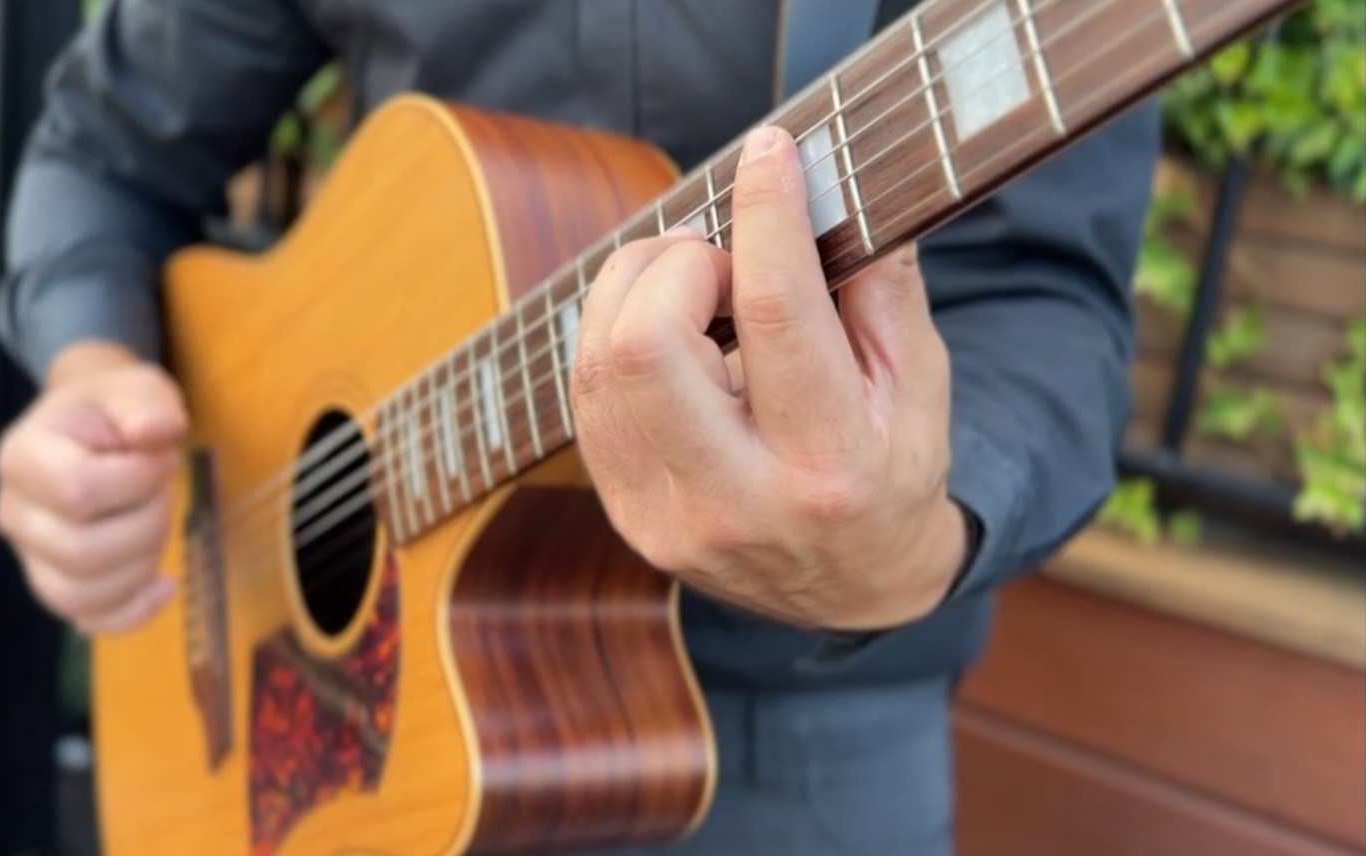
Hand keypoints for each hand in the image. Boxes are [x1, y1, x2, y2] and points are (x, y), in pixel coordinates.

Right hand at [0, 341, 185, 634]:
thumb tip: (158, 431)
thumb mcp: (137, 387)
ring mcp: (29, 555)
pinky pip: (87, 619)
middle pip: (81, 552)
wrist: (94, 425)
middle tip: (161, 491)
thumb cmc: (114, 407)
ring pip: (80, 594)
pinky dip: (133, 611)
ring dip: (141, 563)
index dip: (136, 481)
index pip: (78, 492)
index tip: (158, 458)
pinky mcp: (54, 583)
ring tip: (155, 520)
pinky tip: (163, 583)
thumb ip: (147, 405)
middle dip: (146, 523)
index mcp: (22, 457)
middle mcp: (13, 513)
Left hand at [570, 125, 967, 631]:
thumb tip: (835, 189)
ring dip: (632, 289)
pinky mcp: (626, 518)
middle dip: (676, 263)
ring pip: (598, 367)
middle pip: (647, 344)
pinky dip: (613, 337)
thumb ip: (883, 290)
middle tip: (717, 255)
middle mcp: (738, 503)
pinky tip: (658, 325)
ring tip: (687, 280)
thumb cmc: (891, 471)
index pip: (774, 310)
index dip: (764, 212)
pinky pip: (586, 399)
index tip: (768, 154)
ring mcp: (669, 519)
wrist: (853, 591)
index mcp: (829, 467)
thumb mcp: (918, 387)